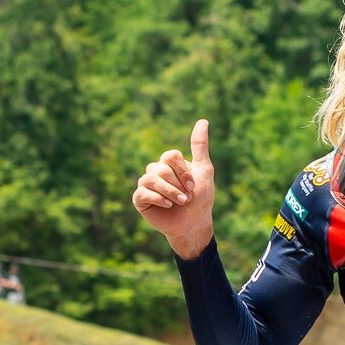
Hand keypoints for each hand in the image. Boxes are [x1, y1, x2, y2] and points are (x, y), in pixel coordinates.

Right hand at [133, 120, 216, 259]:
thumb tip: (203, 120)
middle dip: (177, 184)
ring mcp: (146, 185)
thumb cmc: (201, 198)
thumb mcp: (204, 170)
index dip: (183, 171)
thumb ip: (200, 146)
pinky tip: (168, 206)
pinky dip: (157, 198)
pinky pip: (141, 192)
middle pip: (160, 167)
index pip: (170, 156)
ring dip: (169, 191)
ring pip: (149, 178)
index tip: (193, 186)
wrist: (194, 223)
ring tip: (179, 202)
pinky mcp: (140, 200)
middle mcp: (156, 172)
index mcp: (169, 164)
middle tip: (186, 197)